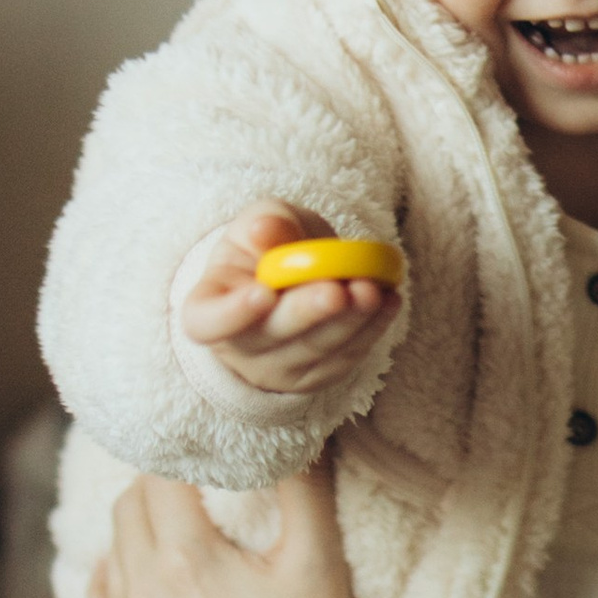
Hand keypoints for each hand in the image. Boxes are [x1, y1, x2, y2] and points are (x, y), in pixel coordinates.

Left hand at [86, 466, 399, 597]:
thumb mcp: (319, 563)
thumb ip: (304, 486)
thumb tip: (295, 432)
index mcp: (185, 559)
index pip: (159, 475)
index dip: (180, 452)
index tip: (202, 445)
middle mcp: (142, 595)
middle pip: (128, 507)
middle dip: (158, 485)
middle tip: (194, 480)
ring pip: (111, 552)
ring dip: (138, 529)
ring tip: (175, 524)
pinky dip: (112, 577)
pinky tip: (133, 571)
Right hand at [180, 201, 399, 397]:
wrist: (293, 277)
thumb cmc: (266, 248)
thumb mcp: (261, 223)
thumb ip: (265, 224)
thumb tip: (269, 233)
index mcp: (209, 307)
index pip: (207, 322)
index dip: (231, 313)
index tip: (262, 292)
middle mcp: (240, 346)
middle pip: (272, 336)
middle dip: (308, 313)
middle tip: (337, 291)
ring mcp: (280, 367)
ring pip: (317, 349)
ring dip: (349, 320)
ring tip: (371, 289)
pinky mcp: (320, 374)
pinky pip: (347, 356)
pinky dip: (371, 328)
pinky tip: (389, 300)